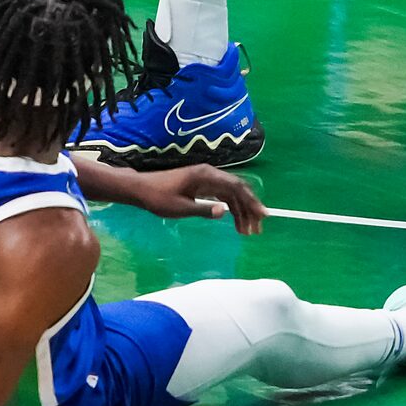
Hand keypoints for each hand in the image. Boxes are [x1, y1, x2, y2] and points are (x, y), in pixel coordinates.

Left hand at [131, 165, 266, 230]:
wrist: (142, 189)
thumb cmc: (159, 198)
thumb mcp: (180, 208)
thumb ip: (203, 209)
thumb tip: (225, 212)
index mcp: (205, 176)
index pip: (235, 187)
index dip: (251, 200)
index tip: (262, 215)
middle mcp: (209, 174)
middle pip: (237, 189)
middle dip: (250, 208)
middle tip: (258, 230)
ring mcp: (206, 179)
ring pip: (231, 194)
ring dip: (241, 211)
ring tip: (248, 232)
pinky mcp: (202, 185)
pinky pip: (222, 195)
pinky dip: (231, 208)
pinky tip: (236, 223)